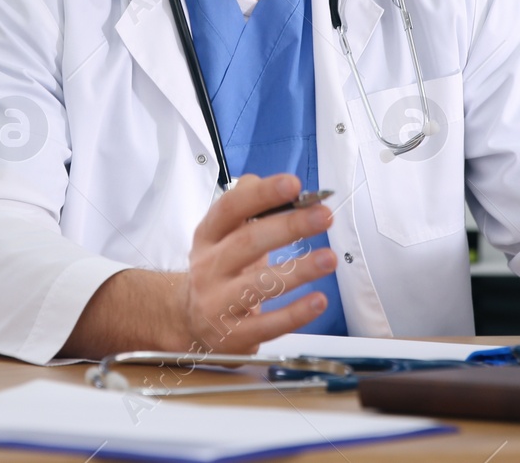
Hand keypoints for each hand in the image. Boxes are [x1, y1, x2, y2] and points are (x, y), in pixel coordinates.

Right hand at [179, 173, 335, 353]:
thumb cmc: (220, 270)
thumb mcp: (224, 235)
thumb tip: (283, 186)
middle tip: (323, 216)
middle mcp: (209, 266)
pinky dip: (296, 313)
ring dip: (298, 270)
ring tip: (329, 259)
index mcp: (208, 235)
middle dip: (289, 226)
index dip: (261, 195)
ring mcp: (218, 302)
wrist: (189, 321)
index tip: (293, 184)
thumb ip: (250, 205)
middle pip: (247, 242)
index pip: (231, 208)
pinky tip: (318, 301)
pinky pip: (268, 325)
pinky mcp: (233, 335)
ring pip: (259, 285)